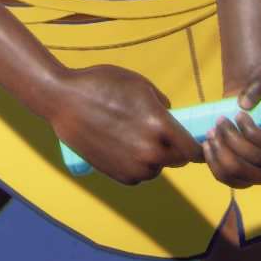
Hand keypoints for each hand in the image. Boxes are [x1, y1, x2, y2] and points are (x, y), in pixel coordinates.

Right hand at [35, 63, 200, 183]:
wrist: (63, 100)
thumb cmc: (101, 85)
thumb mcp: (141, 85)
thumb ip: (163, 106)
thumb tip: (172, 121)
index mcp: (160, 126)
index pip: (194, 150)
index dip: (198, 147)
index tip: (196, 143)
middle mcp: (150, 150)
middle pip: (178, 160)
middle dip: (175, 149)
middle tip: (161, 136)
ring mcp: (133, 166)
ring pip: (157, 168)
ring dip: (153, 158)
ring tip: (134, 138)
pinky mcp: (117, 175)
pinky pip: (138, 175)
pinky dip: (135, 166)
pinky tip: (121, 148)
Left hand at [201, 59, 260, 187]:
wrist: (249, 100)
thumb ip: (259, 83)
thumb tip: (244, 104)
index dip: (253, 133)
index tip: (239, 114)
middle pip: (257, 162)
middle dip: (233, 140)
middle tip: (220, 121)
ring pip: (240, 173)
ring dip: (221, 152)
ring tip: (211, 131)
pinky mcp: (247, 178)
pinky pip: (228, 179)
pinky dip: (214, 163)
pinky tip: (207, 144)